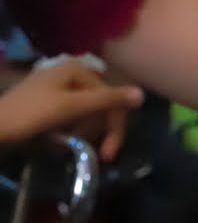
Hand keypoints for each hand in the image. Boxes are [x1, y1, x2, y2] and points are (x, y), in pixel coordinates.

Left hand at [0, 58, 142, 160]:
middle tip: (99, 154)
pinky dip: (75, 127)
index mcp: (77, 68)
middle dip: (101, 128)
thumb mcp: (71, 107)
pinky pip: (74, 112)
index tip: (110, 153)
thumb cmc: (31, 114)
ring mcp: (59, 85)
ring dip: (87, 130)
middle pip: (102, 102)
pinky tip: (65, 138)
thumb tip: (142, 94)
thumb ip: (107, 100)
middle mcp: (71, 71)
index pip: (111, 96)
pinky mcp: (49, 98)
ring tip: (75, 145)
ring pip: (89, 109)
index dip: (115, 125)